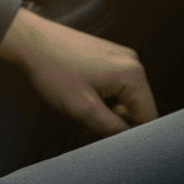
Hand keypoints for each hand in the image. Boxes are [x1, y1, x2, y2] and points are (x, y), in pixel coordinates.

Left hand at [0, 8, 157, 136]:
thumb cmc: (55, 72)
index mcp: (133, 75)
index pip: (149, 116)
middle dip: (118, 119)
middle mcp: (134, 63)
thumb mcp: (83, 109)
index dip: (132, 134)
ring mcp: (123, 58)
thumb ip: (111, 128)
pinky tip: (84, 93)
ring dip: (109, 108)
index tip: (109, 139)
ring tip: (83, 105)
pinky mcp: (111, 56)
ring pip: (126, 96)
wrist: (34, 43)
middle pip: (138, 106)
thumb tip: (129, 140)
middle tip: (90, 122)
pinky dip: (104, 96)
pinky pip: (117, 84)